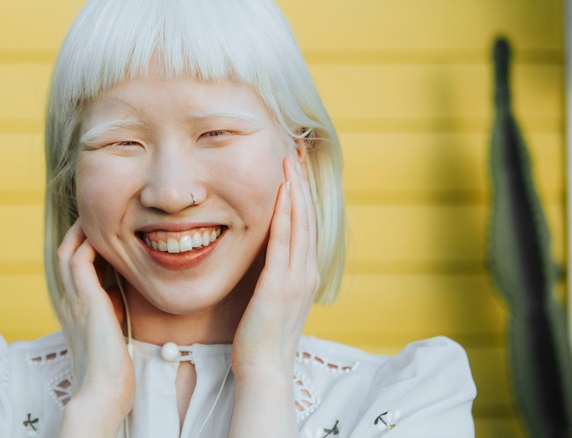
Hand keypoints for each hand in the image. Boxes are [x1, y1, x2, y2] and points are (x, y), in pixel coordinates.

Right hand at [56, 220, 133, 436]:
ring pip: (67, 253)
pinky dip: (88, 244)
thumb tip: (118, 297)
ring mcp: (74, 301)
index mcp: (74, 311)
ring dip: (80, 232)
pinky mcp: (86, 300)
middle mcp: (69, 302)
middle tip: (94, 218)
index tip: (102, 237)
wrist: (103, 390)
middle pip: (64, 256)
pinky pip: (79, 261)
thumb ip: (111, 313)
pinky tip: (104, 236)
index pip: (73, 271)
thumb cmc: (111, 370)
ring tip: (95, 217)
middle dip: (78, 234)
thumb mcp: (110, 333)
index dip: (84, 250)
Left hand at [232, 156, 319, 378]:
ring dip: (295, 191)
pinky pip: (283, 243)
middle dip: (302, 183)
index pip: (306, 226)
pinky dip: (285, 216)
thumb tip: (269, 257)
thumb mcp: (274, 301)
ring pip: (300, 225)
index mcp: (305, 275)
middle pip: (308, 218)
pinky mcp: (279, 285)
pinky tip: (282, 194)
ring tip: (289, 162)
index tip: (296, 168)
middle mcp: (307, 273)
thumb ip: (276, 276)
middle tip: (296, 152)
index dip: (302, 195)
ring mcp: (296, 279)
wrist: (265, 369)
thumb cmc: (263, 338)